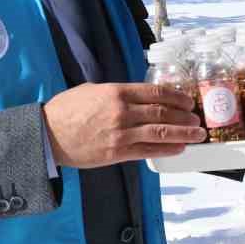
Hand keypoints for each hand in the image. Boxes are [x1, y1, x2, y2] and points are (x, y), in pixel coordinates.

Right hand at [43, 83, 206, 168]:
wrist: (47, 135)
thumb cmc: (67, 110)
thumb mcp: (93, 90)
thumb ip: (118, 92)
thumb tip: (141, 96)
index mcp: (117, 92)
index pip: (156, 92)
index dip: (176, 97)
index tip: (188, 101)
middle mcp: (122, 112)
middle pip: (163, 112)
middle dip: (184, 116)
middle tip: (197, 118)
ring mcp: (121, 133)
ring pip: (161, 132)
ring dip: (183, 133)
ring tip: (197, 133)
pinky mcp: (117, 153)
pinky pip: (148, 150)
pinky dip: (167, 149)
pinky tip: (179, 148)